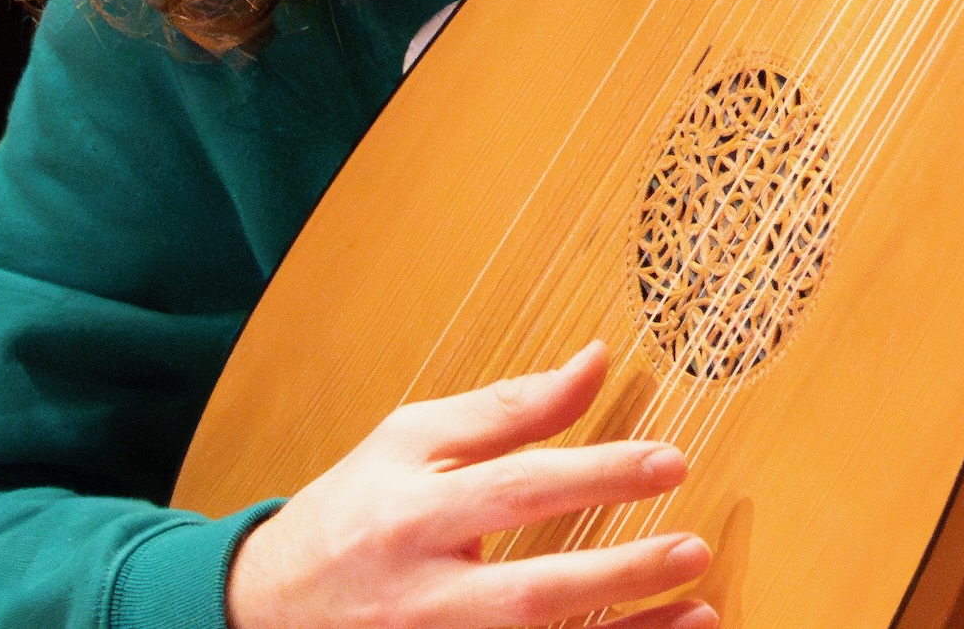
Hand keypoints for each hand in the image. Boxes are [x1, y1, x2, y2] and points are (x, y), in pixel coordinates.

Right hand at [224, 342, 713, 628]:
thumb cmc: (351, 513)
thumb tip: (597, 360)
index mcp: (413, 515)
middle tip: (694, 548)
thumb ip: (509, 408)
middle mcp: (420, 594)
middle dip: (617, 576)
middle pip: (529, 595)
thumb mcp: (412, 441)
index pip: (518, 490)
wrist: (263, 610)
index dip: (599, 474)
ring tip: (700, 610)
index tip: (671, 461)